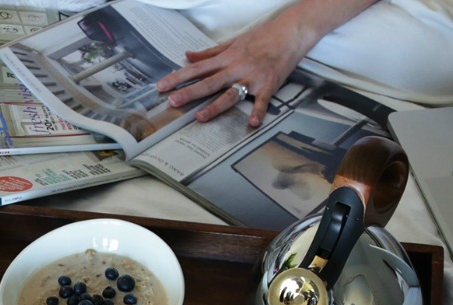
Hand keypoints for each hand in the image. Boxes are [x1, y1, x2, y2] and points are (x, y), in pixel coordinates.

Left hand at [155, 0, 376, 126]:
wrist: (290, 33)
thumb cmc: (262, 37)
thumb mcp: (233, 42)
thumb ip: (210, 52)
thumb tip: (188, 56)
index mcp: (226, 58)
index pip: (196, 69)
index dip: (178, 77)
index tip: (162, 86)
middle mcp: (236, 67)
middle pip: (208, 82)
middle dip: (189, 92)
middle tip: (172, 102)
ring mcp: (252, 77)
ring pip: (230, 93)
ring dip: (215, 106)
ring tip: (200, 117)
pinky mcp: (269, 85)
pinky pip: (262, 101)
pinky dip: (257, 112)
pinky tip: (251, 123)